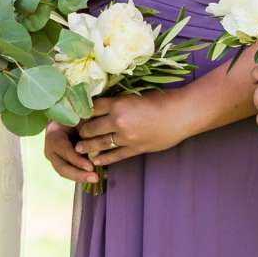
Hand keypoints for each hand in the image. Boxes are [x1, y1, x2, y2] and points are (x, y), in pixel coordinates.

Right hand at [44, 123, 98, 186]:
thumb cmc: (74, 116)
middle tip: (94, 178)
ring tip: (97, 179)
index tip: (90, 166)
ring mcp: (55, 159)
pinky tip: (97, 177)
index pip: (64, 151)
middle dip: (78, 174)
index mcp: (53, 136)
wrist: (67, 118)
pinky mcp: (63, 163)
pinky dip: (83, 175)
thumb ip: (85, 127)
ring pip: (66, 172)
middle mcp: (51, 150)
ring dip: (81, 177)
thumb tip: (97, 138)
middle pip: (62, 167)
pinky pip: (71, 172)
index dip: (76, 160)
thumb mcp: (78, 117)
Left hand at [73, 92, 190, 170]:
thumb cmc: (162, 100)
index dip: (83, 112)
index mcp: (118, 103)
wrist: (181, 114)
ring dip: (87, 146)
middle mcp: (119, 120)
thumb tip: (105, 107)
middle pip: (92, 127)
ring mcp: (126, 137)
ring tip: (79, 148)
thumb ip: (120, 102)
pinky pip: (115, 155)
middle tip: (76, 132)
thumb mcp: (136, 96)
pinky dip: (104, 159)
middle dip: (82, 131)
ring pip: (100, 143)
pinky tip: (96, 160)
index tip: (77, 115)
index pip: (92, 108)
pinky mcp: (136, 148)